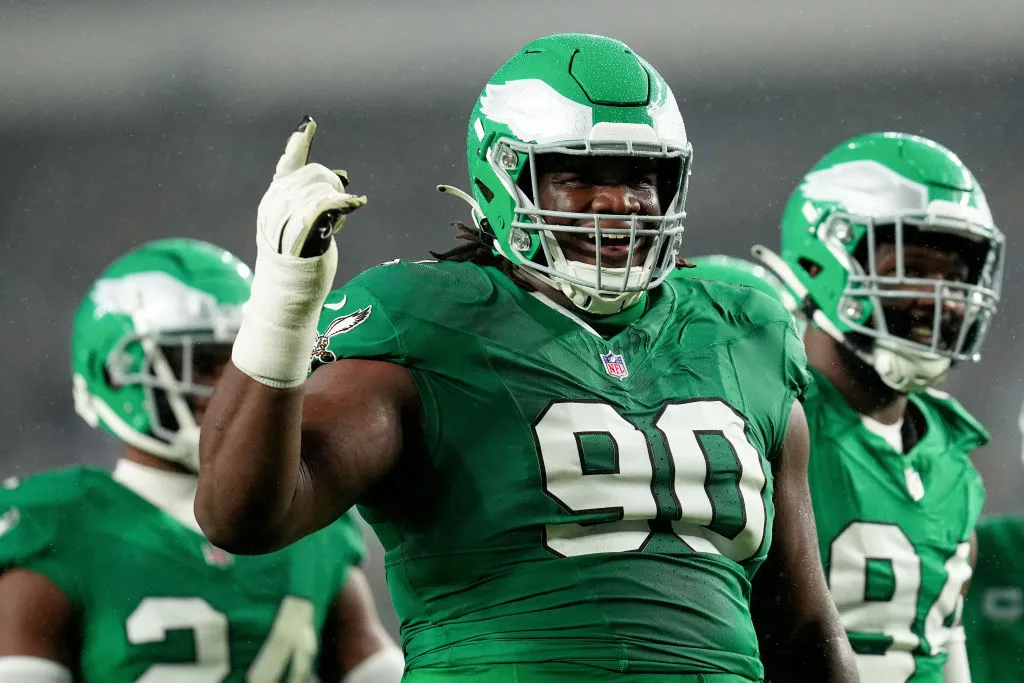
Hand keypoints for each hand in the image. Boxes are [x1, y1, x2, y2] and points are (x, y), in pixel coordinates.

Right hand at [257, 116, 367, 257]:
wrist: (287, 290)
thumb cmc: (298, 261)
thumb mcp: (302, 225)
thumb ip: (315, 201)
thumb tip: (344, 177)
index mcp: (274, 200)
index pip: (287, 166)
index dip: (298, 145)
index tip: (309, 124)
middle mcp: (276, 203)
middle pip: (314, 173)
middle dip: (332, 186)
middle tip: (340, 207)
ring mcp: (287, 214)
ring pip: (323, 187)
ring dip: (337, 201)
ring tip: (336, 223)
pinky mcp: (303, 226)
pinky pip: (328, 202)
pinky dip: (346, 201)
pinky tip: (357, 203)